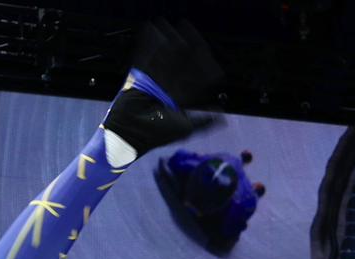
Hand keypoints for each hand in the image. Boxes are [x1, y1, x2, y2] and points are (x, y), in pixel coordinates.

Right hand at [104, 19, 223, 155]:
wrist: (132, 132)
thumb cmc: (158, 134)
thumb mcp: (186, 128)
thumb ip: (204, 122)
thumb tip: (222, 117)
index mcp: (180, 98)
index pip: (195, 79)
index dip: (202, 66)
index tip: (206, 53)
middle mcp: (169, 87)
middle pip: (180, 64)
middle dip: (185, 49)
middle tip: (188, 30)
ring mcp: (154, 81)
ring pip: (164, 58)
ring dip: (167, 43)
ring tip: (170, 27)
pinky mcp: (139, 76)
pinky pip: (144, 57)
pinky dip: (148, 44)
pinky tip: (152, 31)